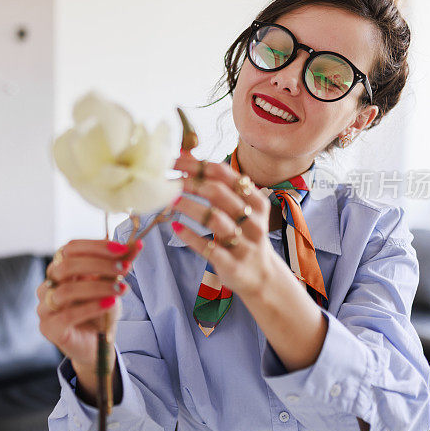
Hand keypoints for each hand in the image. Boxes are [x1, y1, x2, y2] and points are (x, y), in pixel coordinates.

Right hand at [36, 239, 140, 372]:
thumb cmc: (101, 311)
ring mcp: (45, 307)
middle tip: (124, 268)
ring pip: (67, 290)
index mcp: (60, 269)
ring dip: (98, 287)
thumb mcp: (112, 284)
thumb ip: (120, 264)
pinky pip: (68, 315)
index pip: (71, 248)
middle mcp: (48, 285)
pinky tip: (109, 304)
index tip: (122, 249)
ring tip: (120, 289)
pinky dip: (91, 307)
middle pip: (67, 265)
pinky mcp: (49, 328)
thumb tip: (137, 244)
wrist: (97, 344)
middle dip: (99, 264)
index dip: (96, 246)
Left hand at [171, 153, 277, 296]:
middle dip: (189, 183)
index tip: (173, 161)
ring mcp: (244, 243)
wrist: (261, 276)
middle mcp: (252, 220)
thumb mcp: (239, 209)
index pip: (223, 173)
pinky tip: (176, 227)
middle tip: (168, 181)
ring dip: (189, 206)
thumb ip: (217, 184)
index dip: (195, 164)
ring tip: (170, 200)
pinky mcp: (232, 264)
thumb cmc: (244, 235)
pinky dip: (191, 236)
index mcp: (256, 201)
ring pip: (215, 219)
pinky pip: (209, 248)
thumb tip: (185, 154)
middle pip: (218, 192)